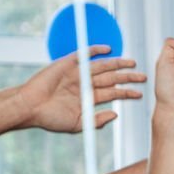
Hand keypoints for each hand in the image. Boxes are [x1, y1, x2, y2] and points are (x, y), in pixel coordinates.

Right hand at [19, 50, 145, 132]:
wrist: (30, 107)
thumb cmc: (51, 118)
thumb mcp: (78, 124)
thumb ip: (97, 120)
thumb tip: (115, 115)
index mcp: (90, 98)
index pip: (113, 93)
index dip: (126, 93)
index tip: (139, 94)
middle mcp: (86, 84)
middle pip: (111, 78)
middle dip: (127, 77)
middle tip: (142, 77)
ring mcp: (77, 73)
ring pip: (102, 66)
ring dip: (117, 63)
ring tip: (132, 62)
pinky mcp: (67, 64)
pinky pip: (84, 54)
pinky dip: (95, 50)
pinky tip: (108, 49)